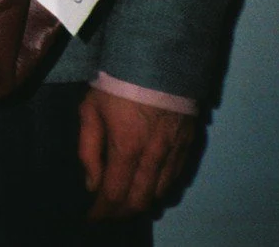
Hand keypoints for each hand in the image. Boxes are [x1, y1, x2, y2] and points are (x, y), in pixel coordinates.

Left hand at [77, 86, 197, 218]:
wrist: (159, 59)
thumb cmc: (117, 82)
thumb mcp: (90, 110)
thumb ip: (89, 149)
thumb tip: (92, 184)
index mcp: (127, 147)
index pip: (115, 193)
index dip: (103, 212)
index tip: (92, 218)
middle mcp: (155, 155)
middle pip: (141, 200)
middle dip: (122, 213)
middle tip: (108, 214)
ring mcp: (176, 151)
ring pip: (161, 193)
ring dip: (143, 203)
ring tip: (126, 204)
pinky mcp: (190, 144)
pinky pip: (177, 178)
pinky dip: (162, 189)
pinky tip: (151, 189)